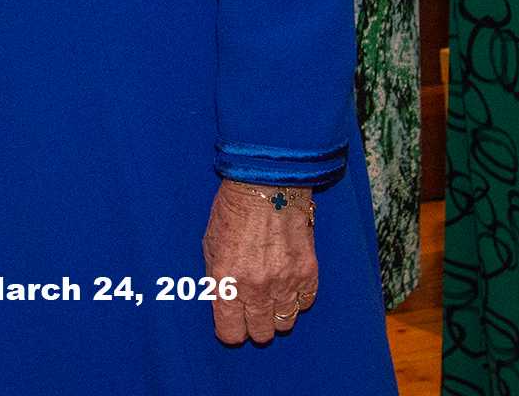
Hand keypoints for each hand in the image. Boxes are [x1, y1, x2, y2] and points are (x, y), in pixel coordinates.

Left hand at [203, 179, 318, 345]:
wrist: (266, 185)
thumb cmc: (232, 210)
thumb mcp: (210, 245)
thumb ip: (217, 278)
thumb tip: (223, 301)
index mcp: (226, 282)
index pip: (230, 332)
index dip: (230, 331)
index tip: (232, 324)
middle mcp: (255, 288)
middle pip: (261, 332)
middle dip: (255, 325)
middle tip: (253, 310)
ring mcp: (284, 282)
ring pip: (285, 323)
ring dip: (277, 313)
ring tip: (272, 296)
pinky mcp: (307, 272)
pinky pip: (305, 303)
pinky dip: (297, 298)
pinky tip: (288, 283)